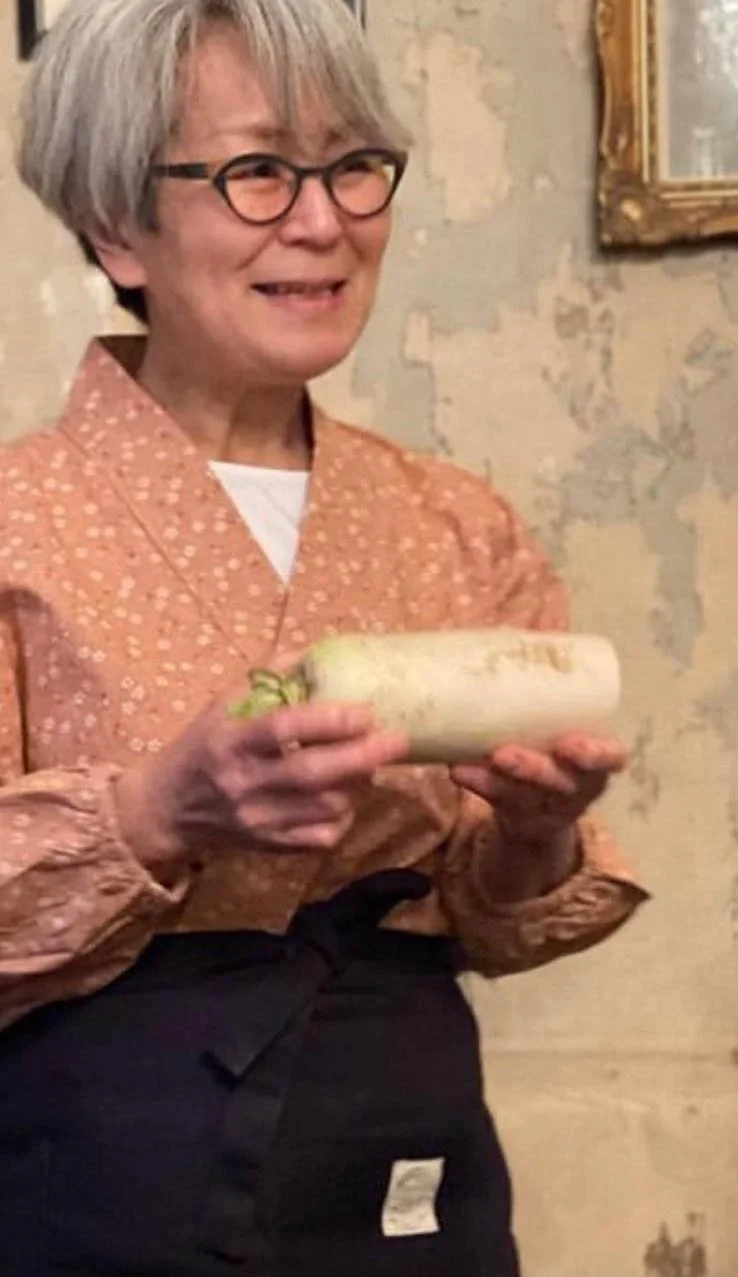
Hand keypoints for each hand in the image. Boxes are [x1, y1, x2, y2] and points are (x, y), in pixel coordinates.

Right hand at [114, 698, 408, 879]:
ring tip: (372, 765)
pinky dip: (343, 818)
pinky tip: (347, 799)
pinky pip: (319, 838)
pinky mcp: (267, 846)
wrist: (166, 809)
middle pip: (312, 773)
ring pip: (323, 808)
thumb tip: (314, 653)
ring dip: (358, 787)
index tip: (365, 711)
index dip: (328, 720)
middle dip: (362, 756)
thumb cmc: (201, 747)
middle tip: (398, 740)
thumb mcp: (220, 706)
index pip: (283, 729)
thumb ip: (265, 679)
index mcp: (230, 740)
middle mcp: (243, 782)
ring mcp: (256, 819)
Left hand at [452, 730, 626, 858]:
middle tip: (505, 755)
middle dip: (534, 770)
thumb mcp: (567, 738)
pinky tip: (458, 770)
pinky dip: (478, 785)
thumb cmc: (559, 752)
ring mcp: (547, 809)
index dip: (595, 755)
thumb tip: (509, 655)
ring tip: (468, 765)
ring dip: (498, 781)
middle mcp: (577, 790)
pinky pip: (498, 801)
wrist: (544, 806)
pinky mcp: (517, 815)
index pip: (611, 759)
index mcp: (598, 765)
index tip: (570, 745)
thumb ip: (549, 713)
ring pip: (526, 797)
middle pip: (562, 783)